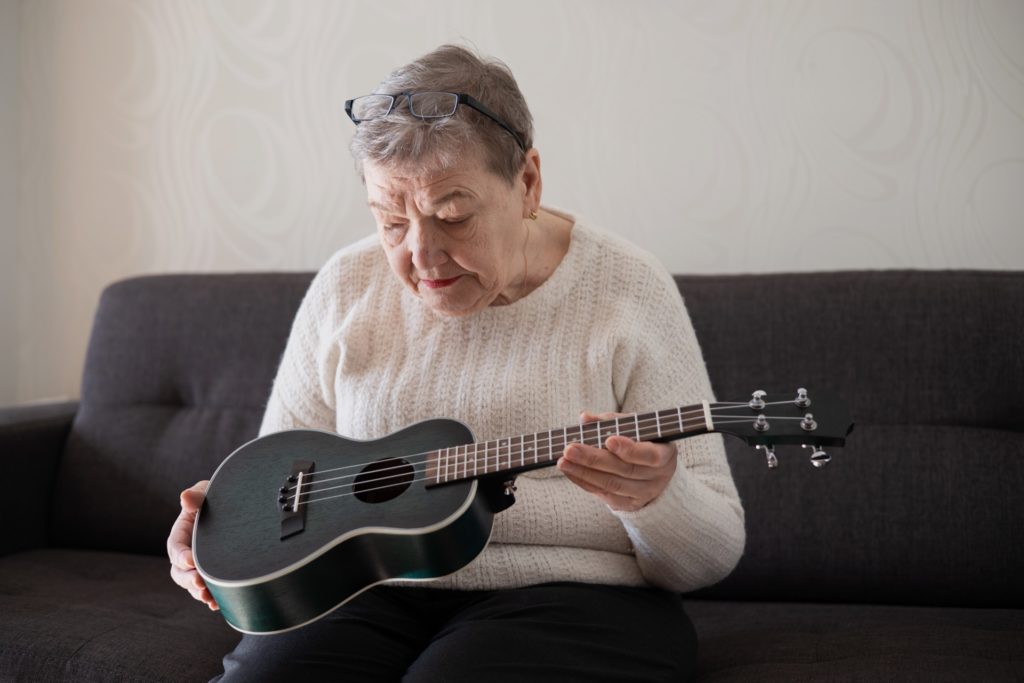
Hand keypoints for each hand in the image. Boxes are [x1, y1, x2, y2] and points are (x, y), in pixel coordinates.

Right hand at [167, 480, 218, 609]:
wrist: (241, 504)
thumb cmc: (220, 496)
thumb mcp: (209, 491)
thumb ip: (198, 494)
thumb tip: (185, 498)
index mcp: (182, 534)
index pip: (175, 548)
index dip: (181, 556)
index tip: (191, 561)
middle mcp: (189, 552)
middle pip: (180, 572)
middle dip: (188, 580)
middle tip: (201, 583)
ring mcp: (202, 565)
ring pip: (194, 585)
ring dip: (200, 593)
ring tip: (210, 598)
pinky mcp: (217, 573)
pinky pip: (211, 590)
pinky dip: (214, 598)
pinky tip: (220, 604)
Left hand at [557, 411, 677, 511]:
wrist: (655, 473)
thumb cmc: (643, 441)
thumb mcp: (635, 428)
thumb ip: (611, 421)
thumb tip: (585, 418)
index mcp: (665, 454)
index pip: (650, 455)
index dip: (630, 449)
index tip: (609, 440)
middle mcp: (657, 477)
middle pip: (624, 470)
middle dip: (594, 459)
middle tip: (570, 449)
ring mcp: (643, 494)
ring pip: (612, 484)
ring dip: (584, 472)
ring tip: (563, 461)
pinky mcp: (628, 504)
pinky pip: (604, 494)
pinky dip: (584, 482)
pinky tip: (570, 472)